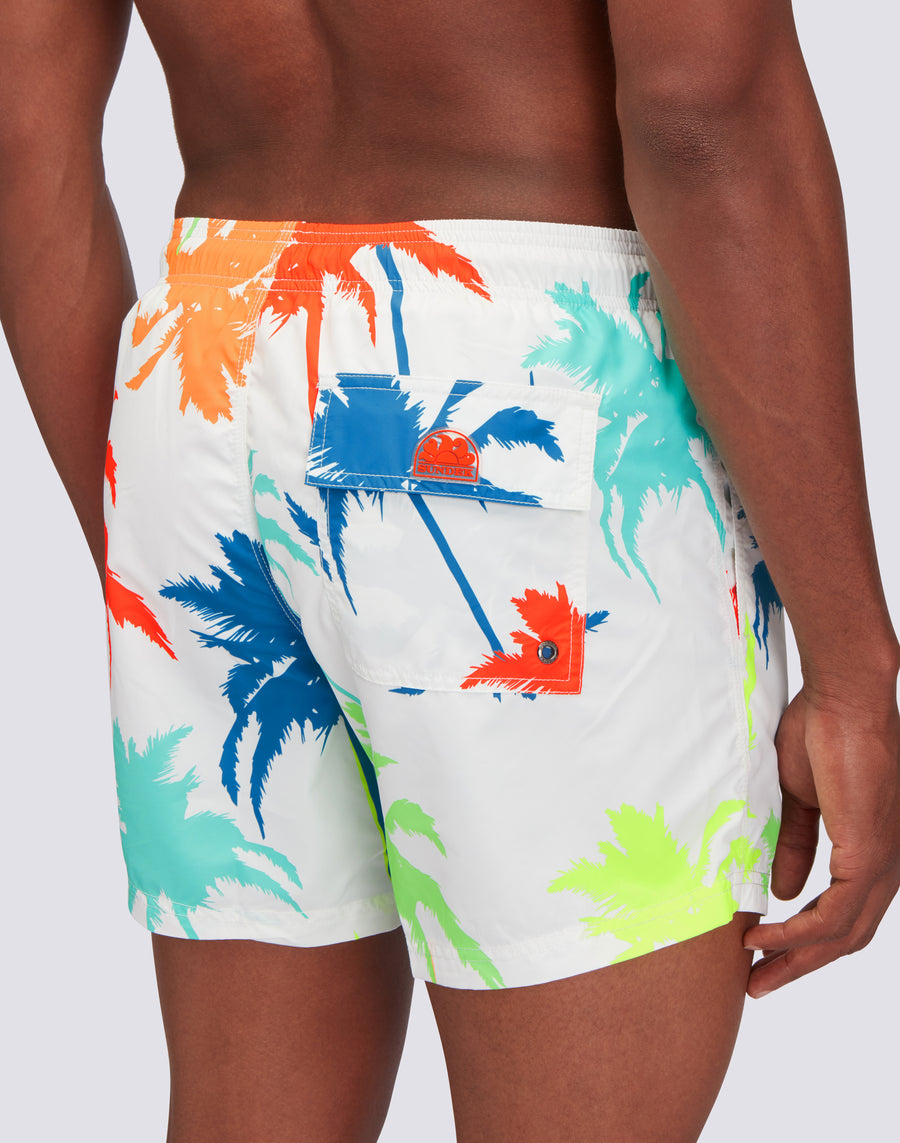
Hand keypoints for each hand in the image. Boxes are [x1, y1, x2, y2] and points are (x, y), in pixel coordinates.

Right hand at [743, 683, 899, 996]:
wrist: (842, 698)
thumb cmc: (822, 731)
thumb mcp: (800, 798)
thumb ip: (796, 844)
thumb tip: (783, 890)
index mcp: (873, 847)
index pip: (847, 911)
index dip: (808, 938)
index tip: (767, 950)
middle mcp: (887, 863)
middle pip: (849, 935)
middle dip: (802, 964)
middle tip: (761, 982)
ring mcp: (882, 861)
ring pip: (845, 933)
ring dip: (798, 958)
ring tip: (758, 971)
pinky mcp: (867, 854)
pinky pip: (835, 914)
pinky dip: (799, 933)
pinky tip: (768, 937)